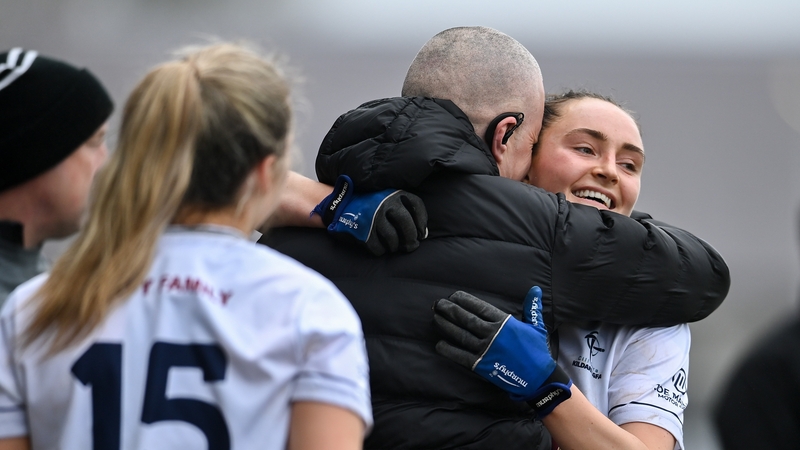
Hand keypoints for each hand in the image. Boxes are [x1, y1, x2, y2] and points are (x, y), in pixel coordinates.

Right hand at [311, 175, 427, 255]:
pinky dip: (380, 250)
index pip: (416, 206)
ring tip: (393, 246)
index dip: (422, 221)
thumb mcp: (384, 195)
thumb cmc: (365, 201)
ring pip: (393, 239)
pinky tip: (380, 247)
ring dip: (395, 246)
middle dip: (411, 238)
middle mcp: (385, 204)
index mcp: (393, 193)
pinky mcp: (362, 231)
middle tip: (411, 245)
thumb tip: (421, 231)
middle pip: (406, 225)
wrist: (338, 203)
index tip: (421, 231)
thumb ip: (401, 207)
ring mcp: (373, 218)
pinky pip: (377, 248)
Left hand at [433, 287, 571, 416]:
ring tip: (436, 317)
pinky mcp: (482, 366)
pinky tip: (439, 344)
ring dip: (447, 326)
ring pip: (461, 335)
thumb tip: (535, 289)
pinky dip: (449, 350)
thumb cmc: (537, 351)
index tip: (454, 295)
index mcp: (505, 323)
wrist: (539, 379)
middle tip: (439, 304)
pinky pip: (461, 356)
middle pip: (467, 319)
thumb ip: (532, 307)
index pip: (480, 308)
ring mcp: (486, 350)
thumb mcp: (537, 326)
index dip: (465, 301)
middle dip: (451, 310)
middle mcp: (493, 334)